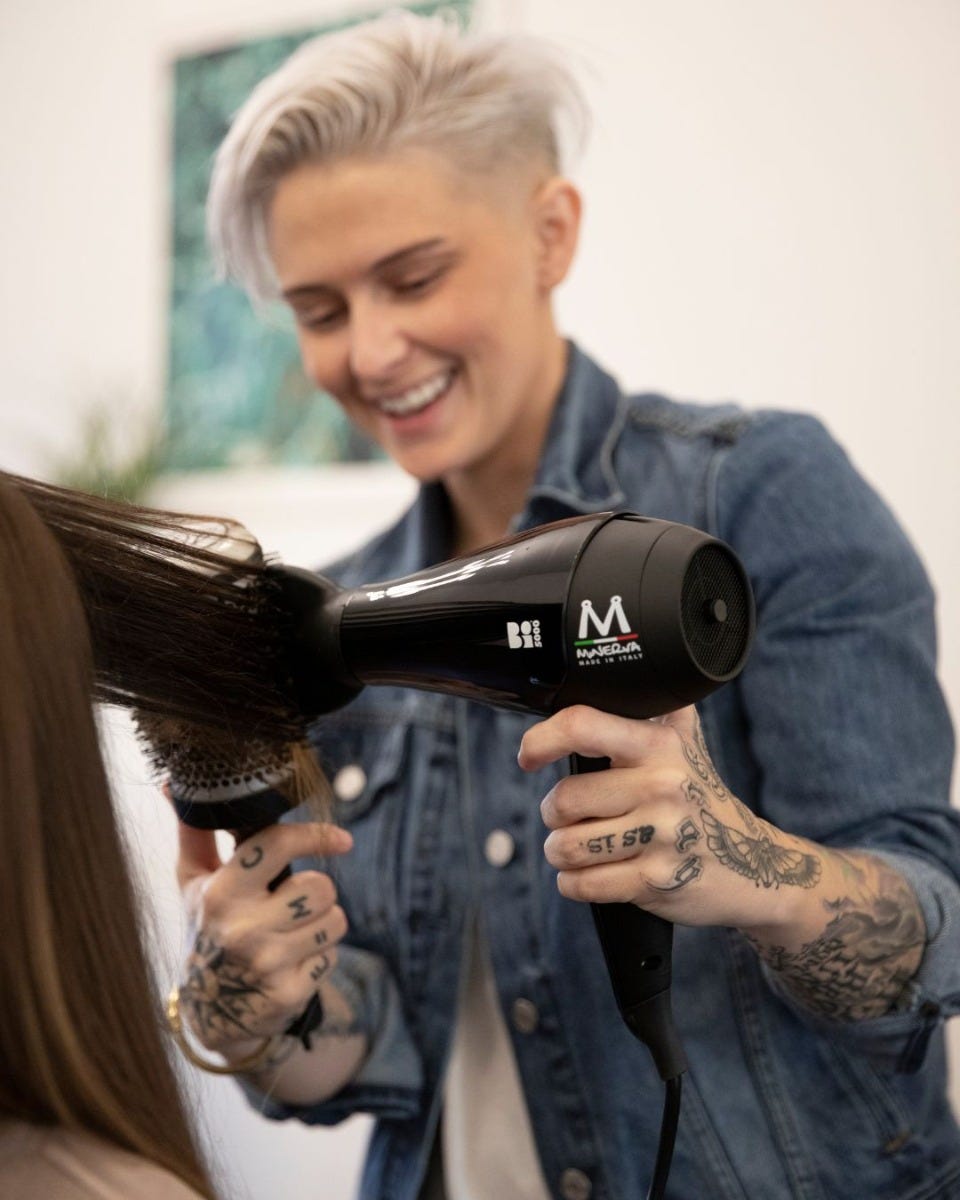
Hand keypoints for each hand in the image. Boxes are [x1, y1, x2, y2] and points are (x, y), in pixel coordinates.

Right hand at [175, 818, 352, 1053]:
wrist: (210, 1009)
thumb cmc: (207, 927)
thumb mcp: (193, 881)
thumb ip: (195, 831)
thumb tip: (177, 782)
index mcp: (220, 893)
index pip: (277, 845)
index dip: (315, 836)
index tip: (341, 840)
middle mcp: (242, 928)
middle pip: (320, 887)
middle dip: (316, 890)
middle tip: (293, 901)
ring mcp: (267, 964)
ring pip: (335, 920)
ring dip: (322, 922)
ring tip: (292, 930)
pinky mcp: (288, 993)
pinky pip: (332, 955)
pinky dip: (320, 954)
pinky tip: (292, 960)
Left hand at [518, 705, 820, 931]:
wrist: (755, 864)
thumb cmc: (701, 798)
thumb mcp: (684, 744)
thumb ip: (651, 707)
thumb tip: (600, 674)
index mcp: (659, 745)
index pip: (581, 726)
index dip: (541, 740)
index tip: (529, 756)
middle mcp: (662, 785)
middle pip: (563, 799)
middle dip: (554, 813)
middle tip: (571, 815)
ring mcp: (661, 835)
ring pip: (566, 845)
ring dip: (560, 851)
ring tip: (579, 845)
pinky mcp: (656, 880)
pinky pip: (583, 884)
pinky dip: (574, 883)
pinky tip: (589, 874)